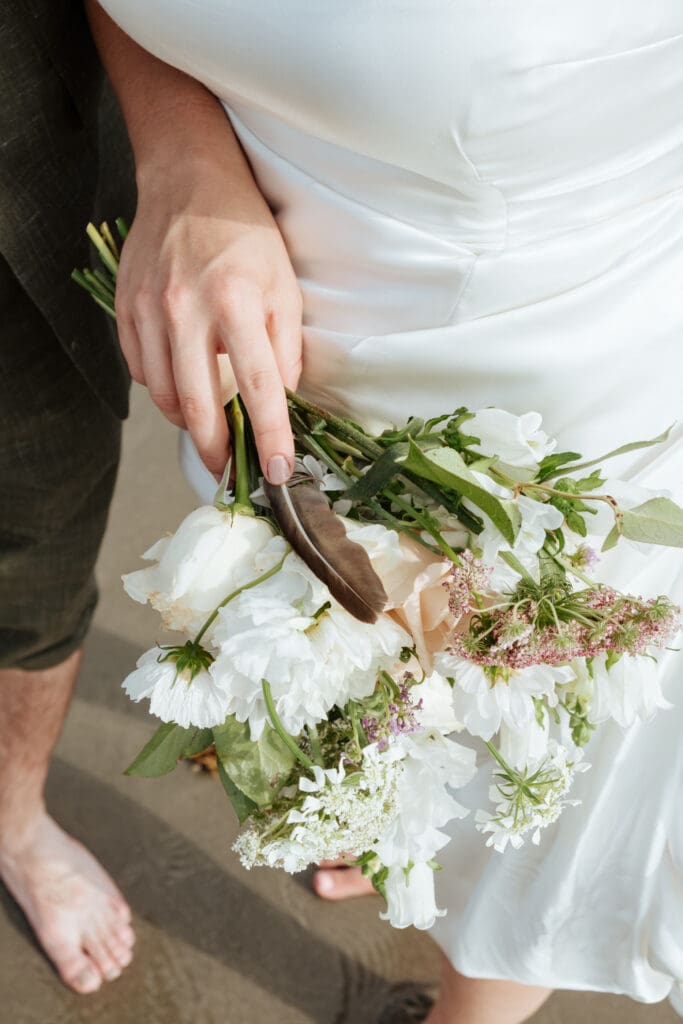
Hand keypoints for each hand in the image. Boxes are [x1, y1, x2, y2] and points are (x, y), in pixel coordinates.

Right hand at [115, 152, 302, 481]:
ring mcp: (149, 310)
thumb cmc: (247, 236)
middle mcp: (186, 308)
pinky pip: (141, 371)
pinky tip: (182, 384)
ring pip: (164, 395)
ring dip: (189, 422)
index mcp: (236, 301)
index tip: (277, 472)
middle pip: (199, 406)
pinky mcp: (125, 309)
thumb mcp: (285, 286)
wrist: (189, 182)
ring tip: (209, 426)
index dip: (270, 437)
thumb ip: (286, 348)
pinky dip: (163, 389)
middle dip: (217, 449)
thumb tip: (281, 401)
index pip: (258, 387)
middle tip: (230, 468)